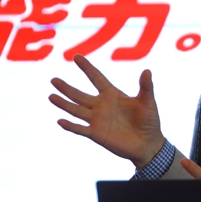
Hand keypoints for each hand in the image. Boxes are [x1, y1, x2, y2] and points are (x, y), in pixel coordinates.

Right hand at [49, 54, 163, 167]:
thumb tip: (147, 71)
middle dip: (67, 88)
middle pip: (80, 94)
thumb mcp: (148, 102)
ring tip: (51, 96)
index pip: (96, 78)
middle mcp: (101, 106)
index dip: (87, 68)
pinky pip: (81, 129)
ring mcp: (97, 120)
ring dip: (64, 104)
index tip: (76, 56)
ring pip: (76, 110)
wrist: (148, 144)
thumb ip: (146, 87)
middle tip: (53, 80)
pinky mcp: (97, 134)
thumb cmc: (150, 122)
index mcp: (112, 95)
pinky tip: (60, 121)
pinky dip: (71, 126)